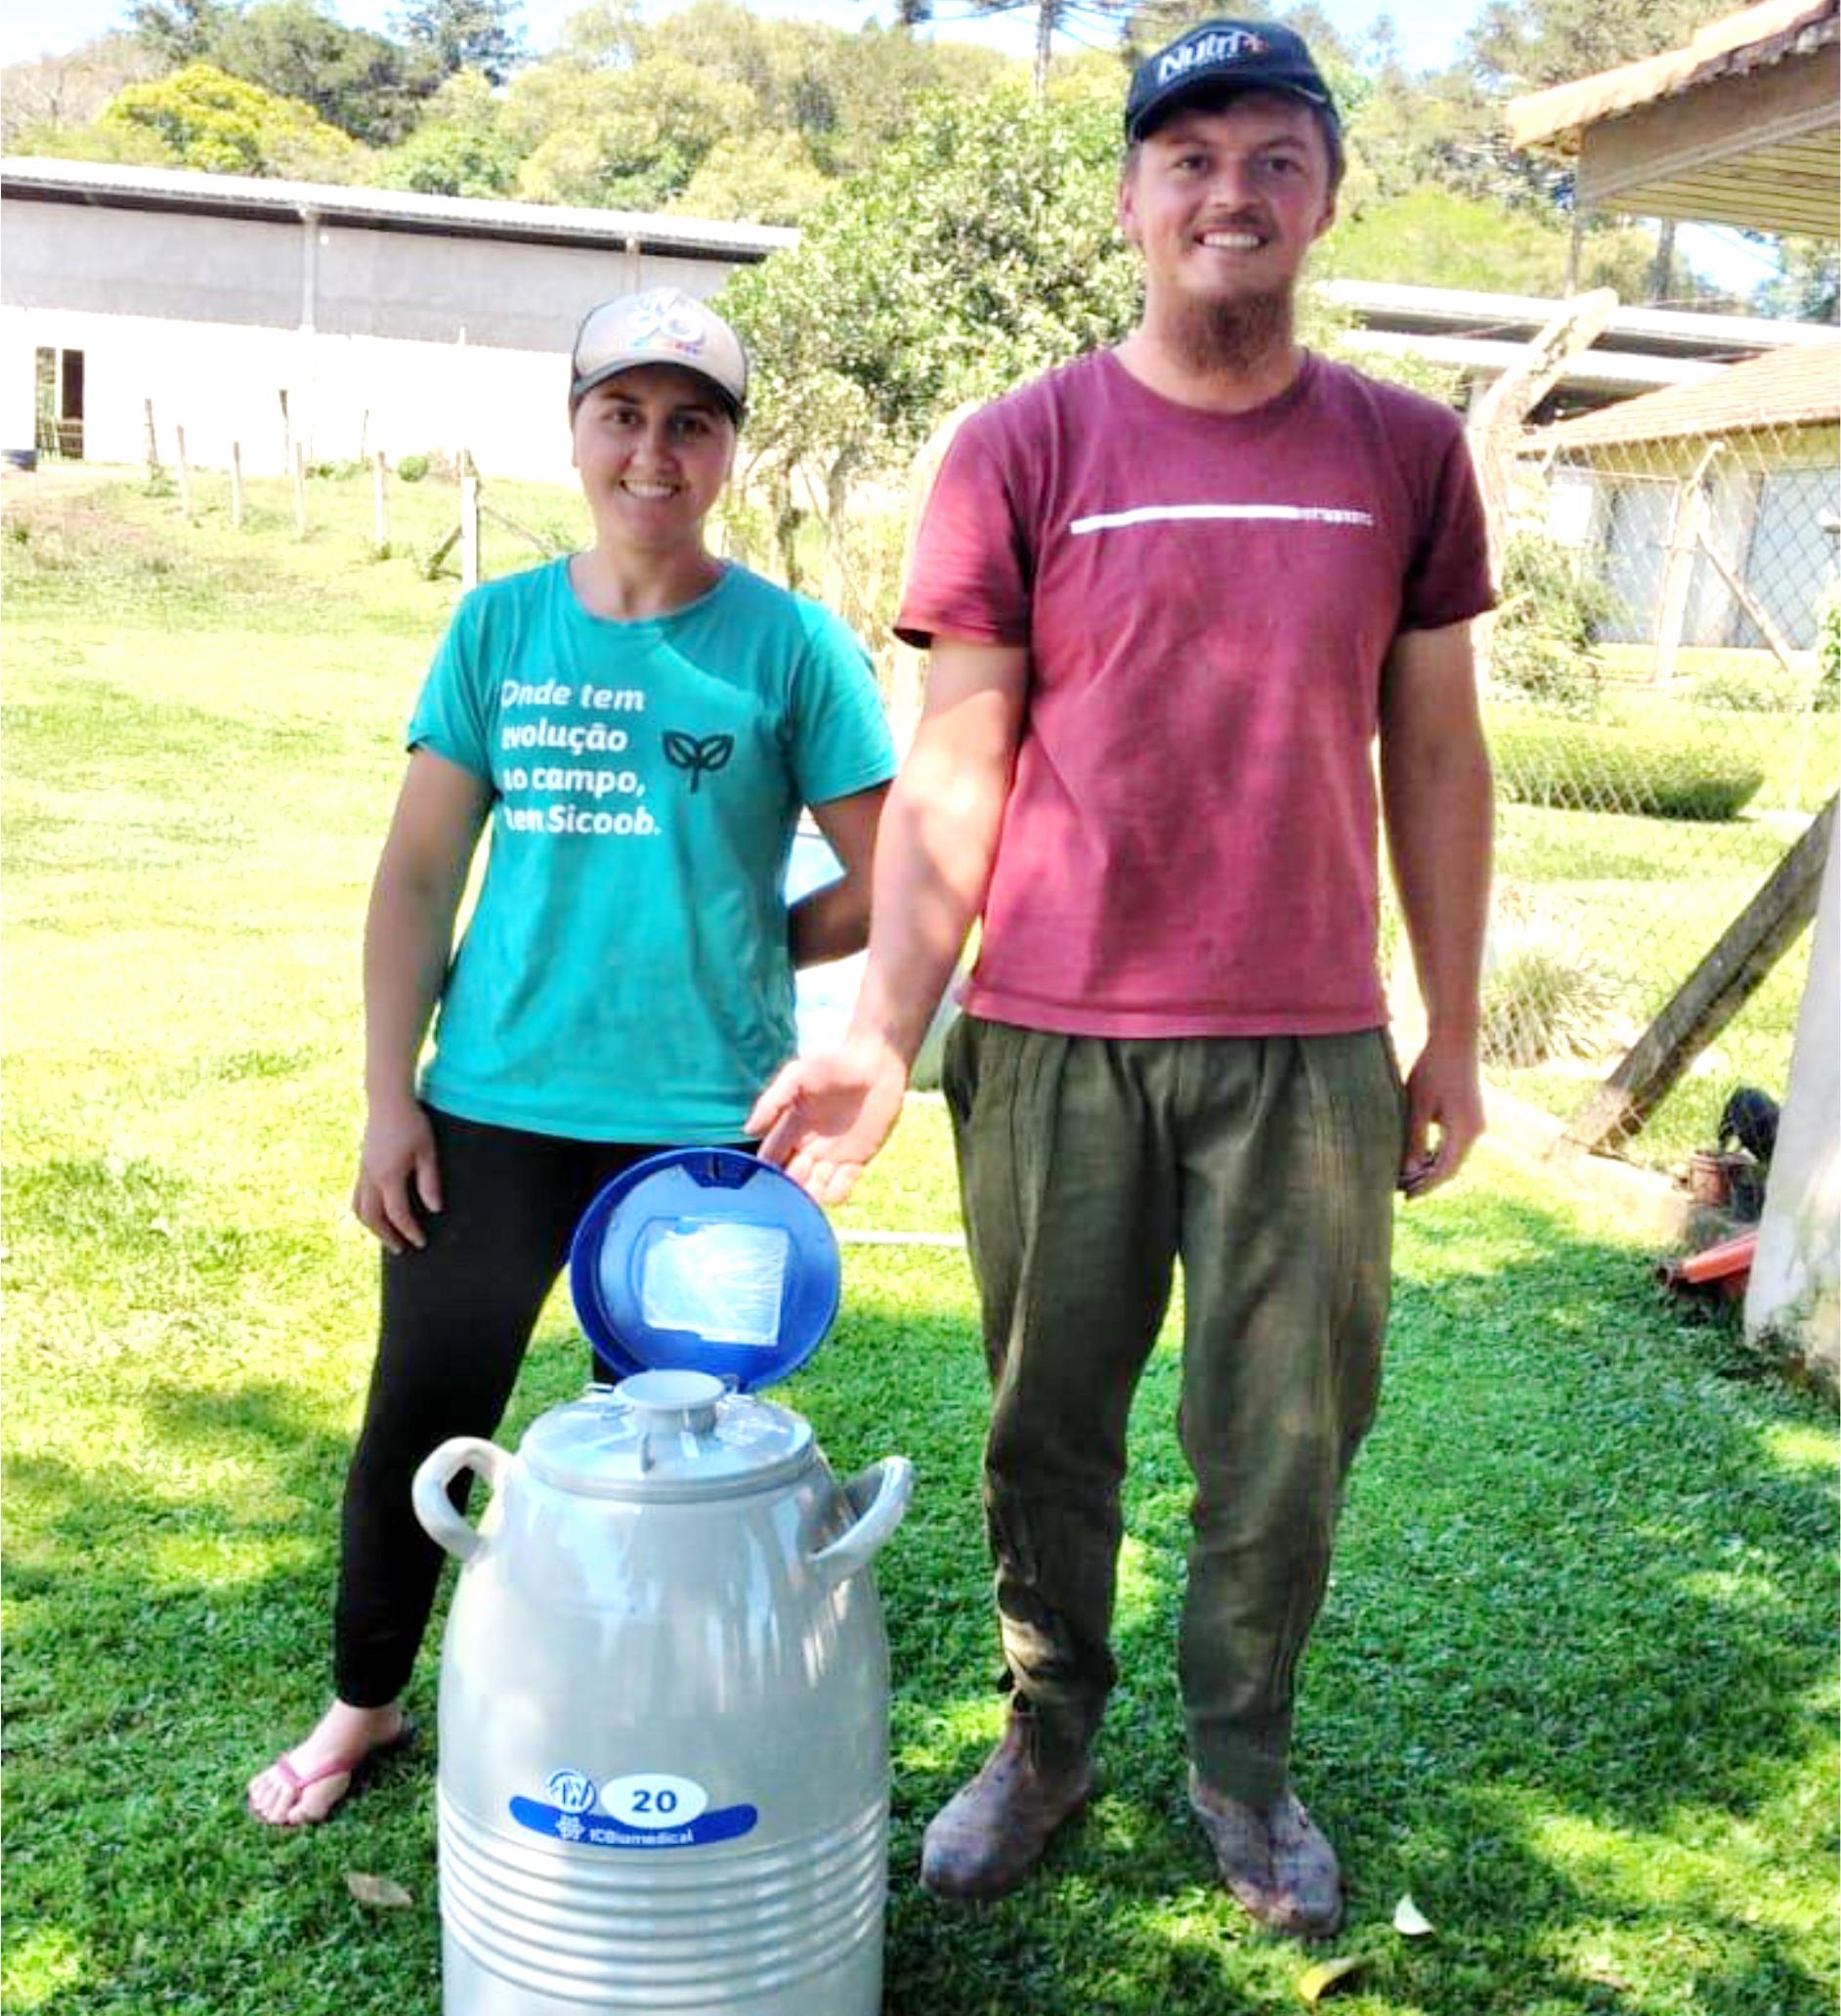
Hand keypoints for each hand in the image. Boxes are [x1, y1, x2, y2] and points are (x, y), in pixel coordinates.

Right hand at [353, 1095, 441, 1252]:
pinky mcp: (362, 1164)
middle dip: (386, 1236)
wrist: (387, 1099)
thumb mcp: (427, 1152)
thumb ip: (430, 1182)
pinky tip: (380, 1212)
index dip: (409, 1231)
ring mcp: (363, 1170)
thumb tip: (435, 1209)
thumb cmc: (412, 1123)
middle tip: (401, 1248)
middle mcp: (370, 1177)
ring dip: (372, 1225)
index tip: (420, 1242)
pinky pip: (358, 1195)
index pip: (397, 1214)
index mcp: (388, 1176)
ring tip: (388, 1235)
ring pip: (359, 1208)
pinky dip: (367, 1210)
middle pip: (372, 1217)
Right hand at [746, 1035, 909, 1204]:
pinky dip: (837, 1192)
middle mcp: (809, 1145)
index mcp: (791, 1127)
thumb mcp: (797, 1076)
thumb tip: (749, 1131)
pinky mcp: (858, 1158)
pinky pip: (844, 1184)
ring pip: (815, 1186)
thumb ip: (773, 1101)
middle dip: (789, 1186)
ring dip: (811, 1194)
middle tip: (789, 1193)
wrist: (876, 1062)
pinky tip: (832, 1190)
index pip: (772, 1156)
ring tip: (809, 1195)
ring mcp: (834, 1154)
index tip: (761, 1182)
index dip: (765, 1170)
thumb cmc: (834, 1063)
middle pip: (792, 1176)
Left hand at [1399, 1032, 1484, 1198]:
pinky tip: (1421, 1159)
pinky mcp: (1471, 1116)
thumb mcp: (1417, 1106)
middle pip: (1452, 1166)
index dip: (1426, 1186)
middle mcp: (1476, 1130)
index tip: (1407, 1198)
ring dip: (1433, 1168)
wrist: (1455, 1042)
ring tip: (1408, 1179)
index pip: (1445, 1170)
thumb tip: (1409, 1172)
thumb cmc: (1432, 1070)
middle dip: (1428, 1181)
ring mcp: (1476, 1124)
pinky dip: (1439, 1154)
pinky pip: (1456, 1144)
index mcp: (1464, 1131)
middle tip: (1403, 1192)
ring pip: (1454, 1156)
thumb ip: (1414, 1139)